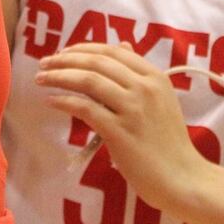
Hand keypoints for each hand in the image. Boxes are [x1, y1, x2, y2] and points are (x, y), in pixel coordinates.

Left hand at [37, 43, 210, 214]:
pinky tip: (51, 101)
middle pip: (97, 62)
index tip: (64, 53)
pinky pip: (85, 108)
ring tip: (41, 78)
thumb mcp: (161, 98)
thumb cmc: (169, 142)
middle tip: (44, 63)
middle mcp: (144, 87)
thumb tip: (123, 45)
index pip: (113, 51)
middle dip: (65, 59)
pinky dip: (64, 101)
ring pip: (88, 80)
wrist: (182, 177)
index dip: (84, 48)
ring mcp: (132, 108)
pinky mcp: (119, 131)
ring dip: (59, 76)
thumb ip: (140, 74)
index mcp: (155, 76)